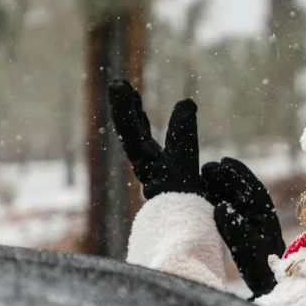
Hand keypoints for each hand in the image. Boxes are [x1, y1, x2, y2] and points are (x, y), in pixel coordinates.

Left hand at [108, 79, 200, 198]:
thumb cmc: (185, 197)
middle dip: (124, 106)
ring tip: (129, 93)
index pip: (130, 129)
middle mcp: (143, 162)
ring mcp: (149, 165)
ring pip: (135, 134)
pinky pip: (144, 140)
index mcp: (145, 160)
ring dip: (132, 113)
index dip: (123, 106)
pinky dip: (141, 124)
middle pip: (128, 129)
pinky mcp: (158, 168)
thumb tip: (186, 102)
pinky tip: (142, 117)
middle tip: (118, 83)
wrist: (186, 222)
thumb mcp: (187, 164)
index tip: (118, 85)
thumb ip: (185, 134)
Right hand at [202, 157, 284, 298]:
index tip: (224, 161)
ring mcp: (248, 220)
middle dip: (225, 176)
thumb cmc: (261, 268)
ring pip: (232, 198)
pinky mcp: (239, 228)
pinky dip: (215, 200)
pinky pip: (226, 209)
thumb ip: (234, 228)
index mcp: (265, 214)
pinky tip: (202, 195)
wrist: (265, 284)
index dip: (239, 172)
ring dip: (218, 187)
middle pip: (240, 189)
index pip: (252, 187)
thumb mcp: (248, 249)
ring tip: (201, 177)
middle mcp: (257, 214)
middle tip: (206, 168)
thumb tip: (220, 207)